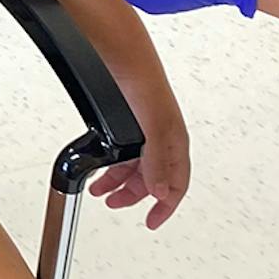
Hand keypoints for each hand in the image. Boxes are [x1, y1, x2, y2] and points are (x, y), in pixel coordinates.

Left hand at [87, 65, 189, 228]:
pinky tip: (100, 169)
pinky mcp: (128, 123)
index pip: (177, 186)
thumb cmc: (145, 85)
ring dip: (118, 182)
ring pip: (135, 167)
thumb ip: (157, 159)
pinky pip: (123, 154)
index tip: (152, 221)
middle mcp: (162, 140)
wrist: (123, 58)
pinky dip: (112, 166)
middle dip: (133, 196)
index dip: (165, 207)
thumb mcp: (154, 127)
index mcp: (174, 143)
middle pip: (152, 179)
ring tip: (100, 191)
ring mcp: (145, 132)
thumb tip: (161, 190)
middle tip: (113, 204)